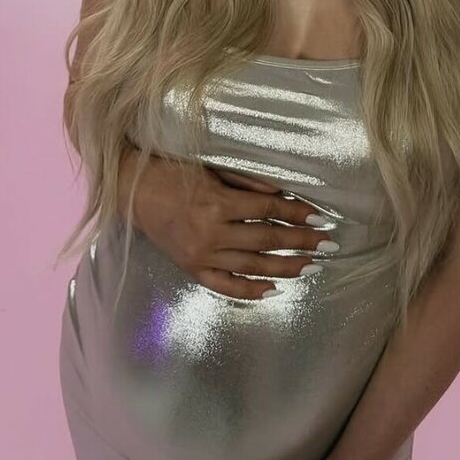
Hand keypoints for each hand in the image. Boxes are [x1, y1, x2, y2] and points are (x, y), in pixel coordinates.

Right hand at [118, 147, 334, 300]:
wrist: (132, 191)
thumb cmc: (174, 172)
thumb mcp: (212, 169)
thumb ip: (248, 184)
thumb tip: (283, 195)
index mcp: (217, 204)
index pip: (268, 211)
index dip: (296, 214)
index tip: (319, 217)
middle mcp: (211, 233)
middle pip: (266, 240)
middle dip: (300, 242)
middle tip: (327, 245)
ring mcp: (201, 256)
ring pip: (252, 266)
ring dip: (285, 267)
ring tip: (311, 267)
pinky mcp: (191, 269)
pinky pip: (225, 285)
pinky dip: (250, 290)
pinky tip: (272, 290)